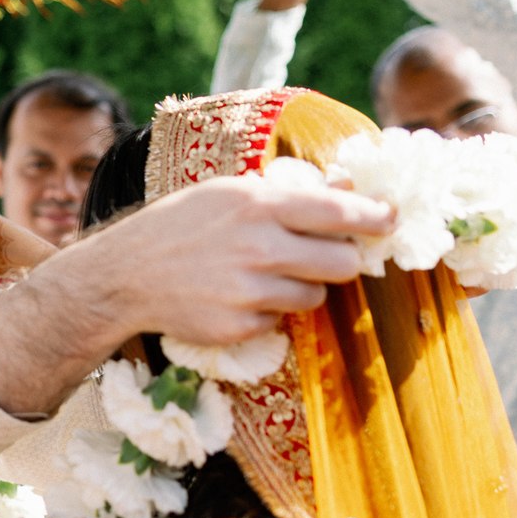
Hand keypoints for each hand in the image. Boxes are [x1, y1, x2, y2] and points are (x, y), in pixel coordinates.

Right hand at [97, 175, 395, 344]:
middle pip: (342, 262)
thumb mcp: (229, 194)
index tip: (391, 220)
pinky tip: (237, 296)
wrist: (125, 274)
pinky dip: (268, 311)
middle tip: (326, 256)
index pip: (338, 213)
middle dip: (342, 260)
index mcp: (258, 204)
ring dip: (304, 288)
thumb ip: (287, 195)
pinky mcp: (239, 327)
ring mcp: (249, 291)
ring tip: (268, 275)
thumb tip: (347, 191)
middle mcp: (258, 246)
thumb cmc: (180, 225)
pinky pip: (280, 320)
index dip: (374, 217)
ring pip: (316, 296)